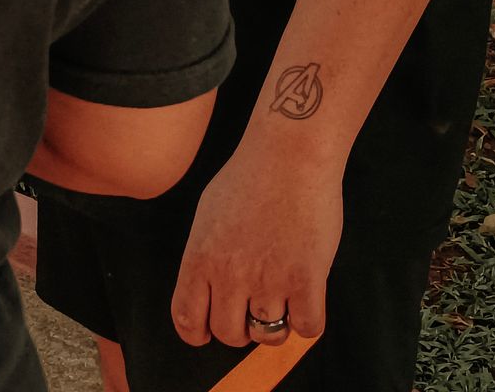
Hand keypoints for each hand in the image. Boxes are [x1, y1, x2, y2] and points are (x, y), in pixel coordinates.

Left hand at [170, 140, 341, 349]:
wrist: (289, 157)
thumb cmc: (249, 178)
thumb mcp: (208, 215)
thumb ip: (205, 254)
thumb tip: (206, 288)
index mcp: (200, 256)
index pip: (187, 317)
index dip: (197, 333)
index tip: (207, 332)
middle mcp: (230, 273)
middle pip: (228, 334)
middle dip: (240, 330)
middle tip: (251, 312)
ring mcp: (269, 278)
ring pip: (268, 336)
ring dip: (275, 326)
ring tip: (281, 301)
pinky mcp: (306, 279)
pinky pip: (307, 328)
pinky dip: (307, 321)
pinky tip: (306, 299)